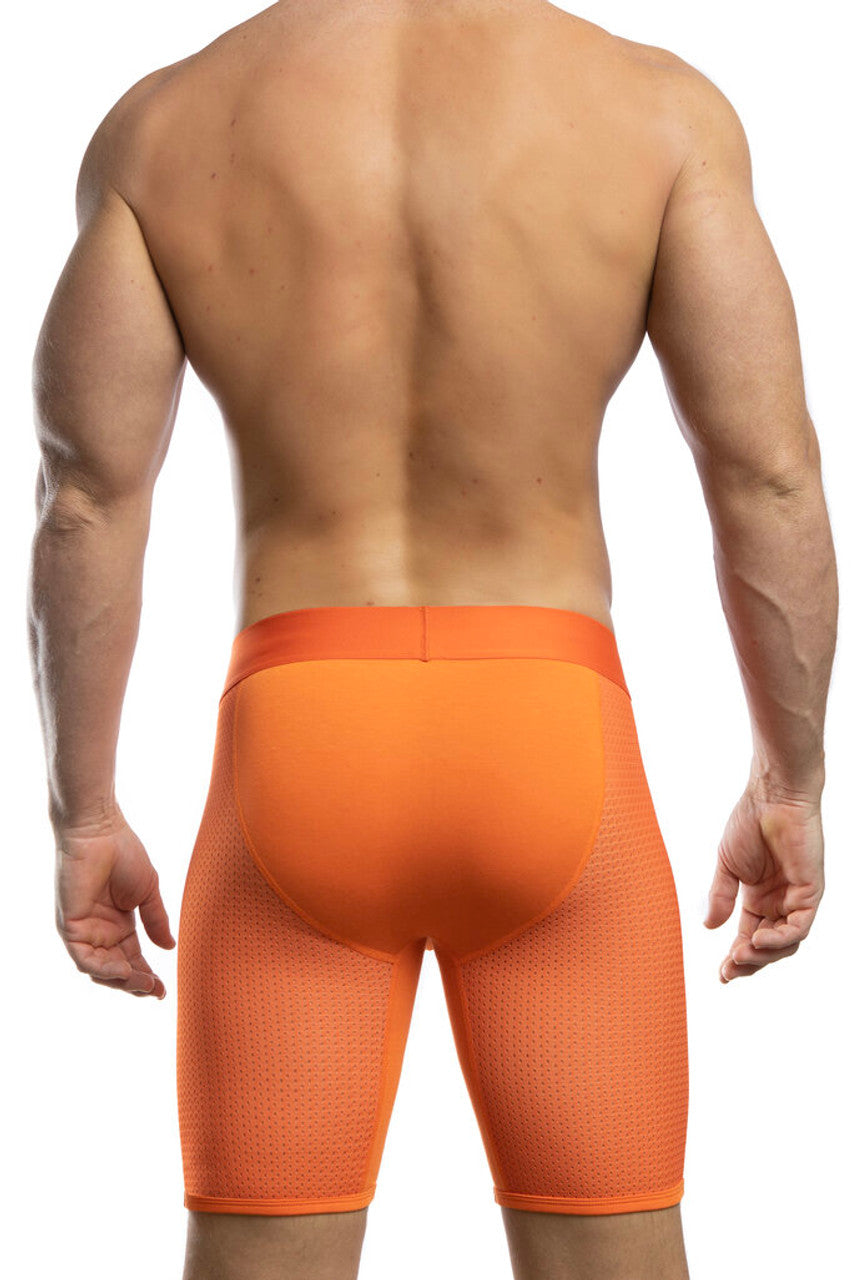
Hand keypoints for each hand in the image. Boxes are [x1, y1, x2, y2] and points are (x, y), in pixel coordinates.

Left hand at [54, 805, 175, 997]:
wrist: (101, 831)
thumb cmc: (124, 853)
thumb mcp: (148, 892)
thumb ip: (156, 920)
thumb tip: (170, 947)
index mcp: (118, 925)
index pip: (132, 959)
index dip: (147, 976)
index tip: (164, 989)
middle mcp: (100, 932)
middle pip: (116, 970)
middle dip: (135, 984)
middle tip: (155, 991)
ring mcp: (84, 930)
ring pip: (99, 970)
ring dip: (122, 981)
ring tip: (144, 983)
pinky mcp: (70, 926)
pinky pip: (84, 958)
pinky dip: (103, 969)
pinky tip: (124, 971)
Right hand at [704, 780, 823, 982]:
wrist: (771, 797)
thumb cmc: (749, 822)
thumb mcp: (727, 866)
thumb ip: (720, 896)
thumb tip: (709, 927)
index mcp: (758, 898)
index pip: (749, 937)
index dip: (736, 958)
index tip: (720, 974)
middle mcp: (779, 902)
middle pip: (769, 947)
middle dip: (749, 963)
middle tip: (729, 970)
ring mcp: (796, 898)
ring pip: (786, 943)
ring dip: (764, 954)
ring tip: (740, 954)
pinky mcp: (811, 892)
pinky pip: (799, 926)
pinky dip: (780, 938)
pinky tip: (758, 940)